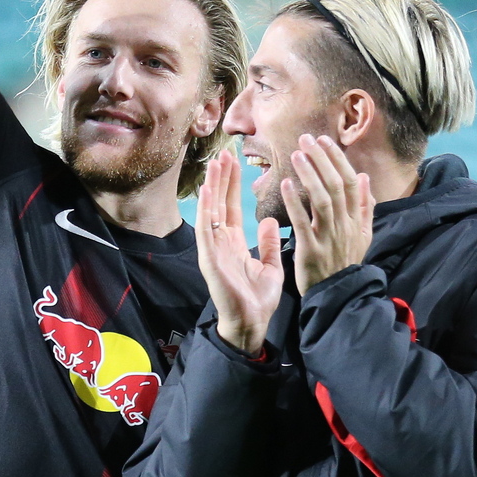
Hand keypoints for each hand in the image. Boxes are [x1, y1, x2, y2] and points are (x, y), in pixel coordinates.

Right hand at [195, 149, 282, 356]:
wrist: (251, 322)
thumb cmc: (258, 299)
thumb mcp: (270, 265)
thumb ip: (268, 243)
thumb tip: (268, 222)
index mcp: (234, 243)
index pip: (231, 207)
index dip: (233, 185)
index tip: (235, 162)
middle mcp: (220, 243)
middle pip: (219, 204)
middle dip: (221, 179)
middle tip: (223, 153)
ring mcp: (213, 250)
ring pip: (210, 212)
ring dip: (212, 188)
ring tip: (215, 164)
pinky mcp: (209, 259)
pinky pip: (206, 230)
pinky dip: (206, 210)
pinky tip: (208, 191)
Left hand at [287, 135, 373, 295]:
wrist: (338, 294)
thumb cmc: (345, 262)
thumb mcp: (363, 235)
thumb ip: (365, 207)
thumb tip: (364, 177)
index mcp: (357, 219)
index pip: (350, 182)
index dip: (337, 159)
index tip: (324, 141)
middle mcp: (345, 225)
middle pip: (336, 185)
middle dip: (322, 159)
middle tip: (306, 138)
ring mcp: (329, 237)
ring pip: (322, 199)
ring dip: (309, 174)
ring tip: (297, 154)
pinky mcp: (312, 250)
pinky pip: (303, 222)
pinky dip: (294, 202)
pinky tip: (285, 185)